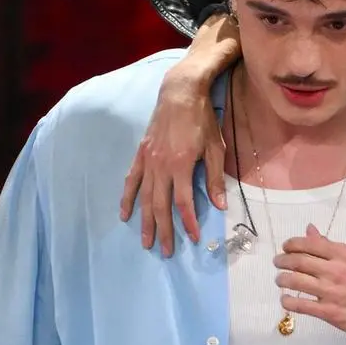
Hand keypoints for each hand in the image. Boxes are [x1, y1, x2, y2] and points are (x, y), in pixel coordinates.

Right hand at [119, 12, 239, 250]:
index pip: (184, 203)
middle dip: (164, 231)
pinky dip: (128, 198)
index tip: (195, 238)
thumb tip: (220, 205)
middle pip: (161, 206)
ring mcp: (148, 160)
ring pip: (145, 198)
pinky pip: (132, 181)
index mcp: (181, 165)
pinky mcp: (141, 154)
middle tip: (165, 252)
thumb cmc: (202, 119)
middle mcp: (161, 166)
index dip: (189, 223)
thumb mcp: (215, 148)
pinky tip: (125, 214)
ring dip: (145, 222)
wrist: (180, 92)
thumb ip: (214, 178)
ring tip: (146, 242)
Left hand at [274, 226, 345, 340]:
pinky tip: (286, 299)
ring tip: (280, 279)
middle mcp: (335, 270)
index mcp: (344, 255)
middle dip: (282, 260)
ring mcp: (330, 292)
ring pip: (295, 281)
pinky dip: (288, 301)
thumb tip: (311, 231)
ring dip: (282, 279)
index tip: (286, 247)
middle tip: (278, 262)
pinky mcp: (328, 312)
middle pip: (298, 261)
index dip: (292, 244)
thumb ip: (332, 246)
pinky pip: (300, 305)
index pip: (309, 244)